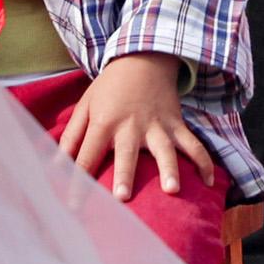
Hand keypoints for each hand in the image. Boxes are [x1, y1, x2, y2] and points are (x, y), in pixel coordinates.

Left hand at [61, 52, 214, 200]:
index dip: (78, 181)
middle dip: (125, 174)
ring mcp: (157, 125)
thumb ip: (71, 136)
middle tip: (123, 197)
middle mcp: (131, 125)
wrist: (145, 57)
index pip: (88, 155)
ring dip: (169, 169)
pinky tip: (208, 180)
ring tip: (172, 190)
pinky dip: (203, 161)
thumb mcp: (85, 105)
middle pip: (127, 153)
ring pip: (165, 149)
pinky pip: (193, 144)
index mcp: (104, 121)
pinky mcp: (176, 124)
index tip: (73, 206)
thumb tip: (55, 165)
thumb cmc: (110, 87)